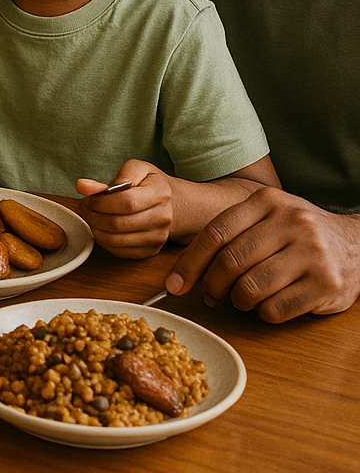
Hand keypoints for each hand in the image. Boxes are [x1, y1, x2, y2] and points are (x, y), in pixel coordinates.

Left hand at [77, 160, 174, 257]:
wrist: (172, 204)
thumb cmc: (150, 184)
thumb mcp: (137, 168)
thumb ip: (114, 176)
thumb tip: (84, 186)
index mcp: (160, 194)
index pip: (127, 202)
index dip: (102, 202)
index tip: (89, 198)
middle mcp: (162, 218)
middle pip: (119, 224)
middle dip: (93, 216)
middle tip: (85, 207)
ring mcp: (158, 237)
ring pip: (117, 241)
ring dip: (96, 230)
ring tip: (91, 217)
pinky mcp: (151, 250)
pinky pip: (120, 252)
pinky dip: (104, 242)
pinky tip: (101, 229)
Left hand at [164, 187, 359, 321]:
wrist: (357, 244)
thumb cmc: (297, 234)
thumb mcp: (266, 217)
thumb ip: (230, 234)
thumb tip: (185, 273)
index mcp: (267, 202)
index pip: (216, 232)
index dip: (190, 262)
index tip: (174, 284)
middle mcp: (291, 222)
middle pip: (230, 261)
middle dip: (211, 286)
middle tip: (210, 296)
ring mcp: (312, 253)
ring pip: (251, 287)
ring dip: (238, 301)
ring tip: (241, 298)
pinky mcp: (327, 284)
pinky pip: (276, 308)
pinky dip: (263, 313)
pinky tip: (267, 305)